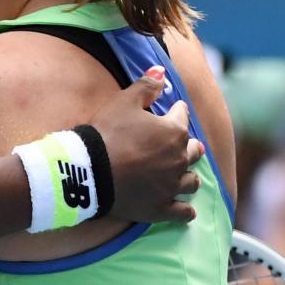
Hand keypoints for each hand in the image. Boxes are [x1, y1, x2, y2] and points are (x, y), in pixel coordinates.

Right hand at [90, 67, 203, 223]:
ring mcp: (172, 186)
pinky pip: (183, 212)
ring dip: (188, 176)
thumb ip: (147, 85)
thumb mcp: (124, 102)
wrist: (91, 170)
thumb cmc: (108, 132)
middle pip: (193, 150)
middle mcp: (179, 159)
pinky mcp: (161, 208)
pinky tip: (186, 210)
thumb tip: (163, 71)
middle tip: (182, 143)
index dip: (176, 111)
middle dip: (189, 145)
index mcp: (174, 131)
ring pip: (191, 181)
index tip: (172, 110)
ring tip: (183, 174)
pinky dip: (185, 211)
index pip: (182, 116)